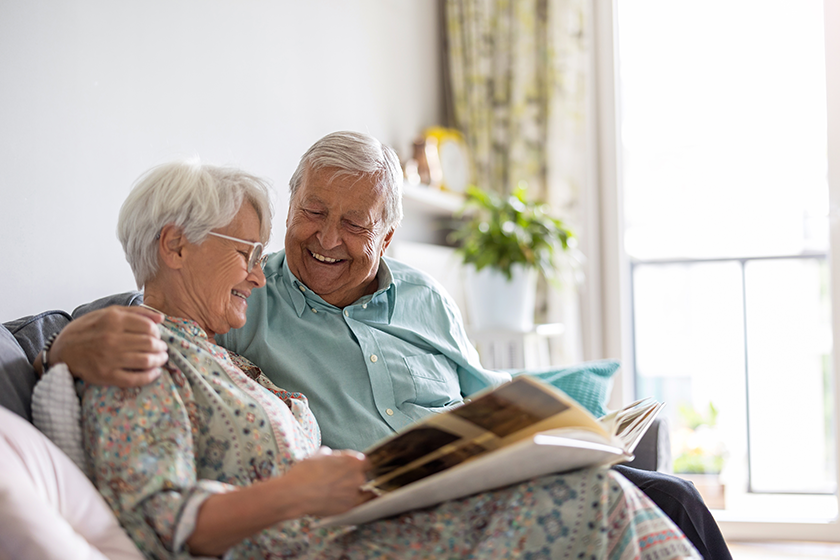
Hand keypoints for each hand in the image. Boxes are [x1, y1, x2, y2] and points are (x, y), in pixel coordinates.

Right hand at [47, 306, 167, 387]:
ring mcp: (109, 358)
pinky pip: (134, 378)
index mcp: (113, 320)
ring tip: (161, 358)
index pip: (148, 326)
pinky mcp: (106, 375)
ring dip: (159, 360)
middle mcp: (111, 338)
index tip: (157, 336)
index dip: (157, 332)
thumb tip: (161, 317)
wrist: (62, 350)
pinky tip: (154, 372)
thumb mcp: (108, 313)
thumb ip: (136, 312)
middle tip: (162, 348)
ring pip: (146, 360)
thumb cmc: (87, 330)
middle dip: (161, 347)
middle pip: (149, 344)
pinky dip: (149, 376)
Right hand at [281, 447, 375, 516]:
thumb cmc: (306, 472)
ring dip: (351, 489)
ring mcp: (354, 493)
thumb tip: (330, 455)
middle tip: (339, 478)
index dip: (358, 464)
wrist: (296, 493)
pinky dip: (352, 502)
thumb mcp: (319, 454)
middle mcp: (358, 476)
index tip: (352, 466)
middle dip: (353, 477)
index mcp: (353, 461)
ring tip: (337, 490)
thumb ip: (332, 455)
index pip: (366, 462)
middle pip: (362, 475)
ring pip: (359, 490)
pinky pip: (356, 504)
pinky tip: (344, 500)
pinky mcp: (348, 507)